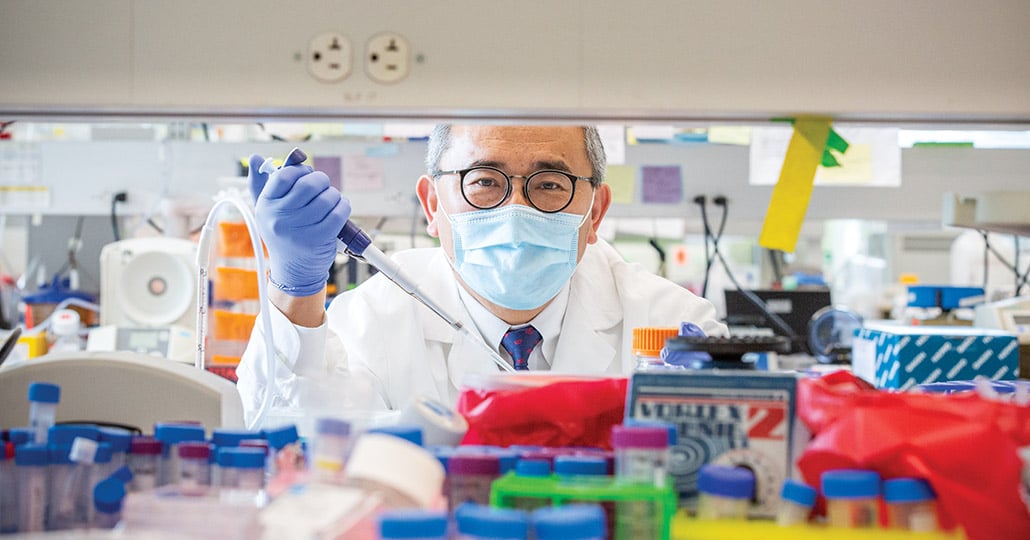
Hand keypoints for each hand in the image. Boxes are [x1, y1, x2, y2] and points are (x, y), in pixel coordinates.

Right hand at [249, 153, 349, 296]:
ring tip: (331, 200)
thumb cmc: (283, 234)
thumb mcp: (267, 211)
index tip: (306, 175)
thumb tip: (255, 158)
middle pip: (308, 184)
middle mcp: (280, 217)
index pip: (284, 175)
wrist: (294, 271)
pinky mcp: (319, 238)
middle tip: (323, 185)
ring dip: (334, 195)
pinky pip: (339, 212)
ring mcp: (299, 229)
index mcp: (266, 205)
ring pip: (327, 197)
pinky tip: (339, 209)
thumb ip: (261, 183)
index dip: (300, 170)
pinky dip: (343, 206)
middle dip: (321, 180)